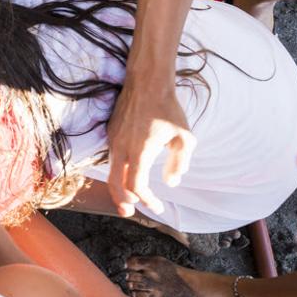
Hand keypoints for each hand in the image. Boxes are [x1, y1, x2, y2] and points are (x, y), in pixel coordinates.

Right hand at [106, 74, 195, 217]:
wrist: (146, 83)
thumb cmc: (168, 110)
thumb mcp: (185, 138)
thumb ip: (179, 163)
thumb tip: (171, 182)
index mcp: (140, 152)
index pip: (137, 186)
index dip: (147, 201)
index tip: (159, 206)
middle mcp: (122, 148)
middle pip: (116, 184)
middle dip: (123, 202)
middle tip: (130, 213)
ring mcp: (114, 140)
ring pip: (111, 172)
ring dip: (119, 188)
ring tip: (128, 200)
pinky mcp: (111, 133)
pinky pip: (112, 158)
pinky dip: (118, 172)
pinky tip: (128, 174)